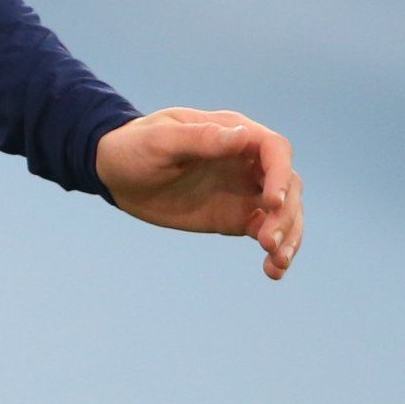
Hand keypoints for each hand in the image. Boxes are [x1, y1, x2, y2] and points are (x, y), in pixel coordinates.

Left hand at [94, 106, 302, 280]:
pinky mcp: (236, 216)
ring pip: (285, 211)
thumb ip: (201, 139)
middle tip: (266, 242)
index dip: (280, 174)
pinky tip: (273, 271)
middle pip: (288, 184)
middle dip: (286, 214)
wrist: (115, 174)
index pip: (275, 150)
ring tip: (275, 262)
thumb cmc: (135, 147)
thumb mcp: (161, 140)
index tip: (271, 202)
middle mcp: (245, 160)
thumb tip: (242, 136)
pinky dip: (276, 251)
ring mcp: (243, 189)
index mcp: (231, 132)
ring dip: (289, 236)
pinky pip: (266, 232)